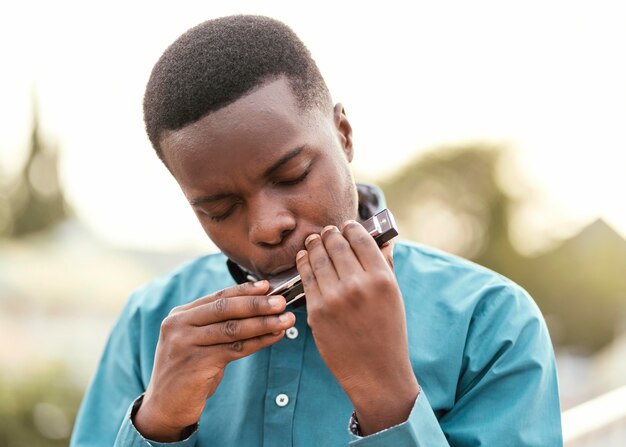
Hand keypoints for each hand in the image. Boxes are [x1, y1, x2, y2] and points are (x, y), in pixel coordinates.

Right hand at [133, 281, 294, 441]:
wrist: (163, 407)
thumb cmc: (188, 371)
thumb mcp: (197, 342)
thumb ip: (217, 325)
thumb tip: (257, 307)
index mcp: (180, 315)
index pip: (218, 297)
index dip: (244, 291)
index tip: (268, 286)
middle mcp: (178, 325)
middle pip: (225, 309)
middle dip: (257, 304)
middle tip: (282, 302)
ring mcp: (184, 344)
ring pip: (232, 329)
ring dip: (263, 323)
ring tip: (286, 320)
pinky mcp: (195, 364)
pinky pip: (234, 349)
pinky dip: (258, 342)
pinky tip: (274, 337)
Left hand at [296, 221, 418, 434]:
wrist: (375, 373)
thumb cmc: (388, 332)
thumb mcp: (394, 297)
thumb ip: (386, 265)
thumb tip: (384, 239)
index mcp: (382, 279)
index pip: (360, 239)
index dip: (351, 228)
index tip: (346, 227)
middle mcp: (358, 285)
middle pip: (336, 244)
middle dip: (329, 234)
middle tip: (327, 232)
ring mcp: (335, 298)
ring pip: (317, 258)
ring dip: (313, 245)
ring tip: (313, 241)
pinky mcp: (316, 311)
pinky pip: (306, 277)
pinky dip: (303, 263)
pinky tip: (304, 258)